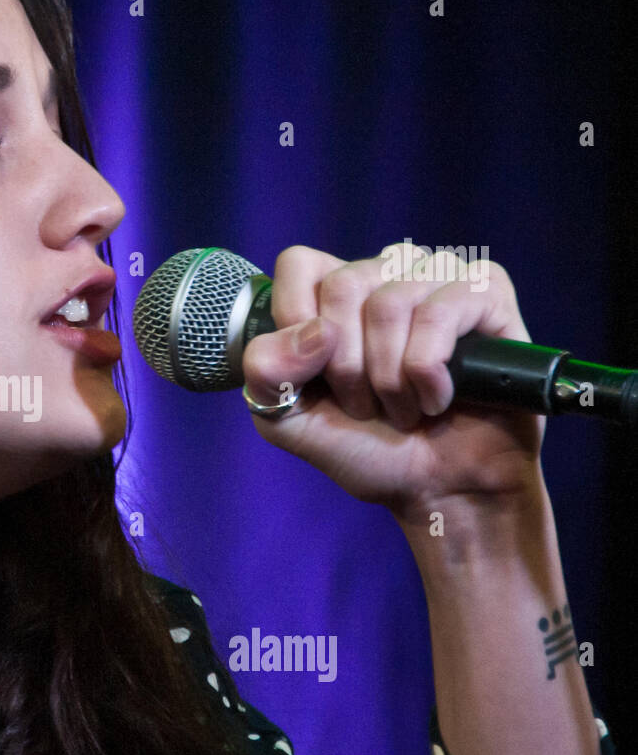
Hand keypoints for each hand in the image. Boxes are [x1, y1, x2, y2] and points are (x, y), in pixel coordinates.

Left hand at [241, 244, 545, 518]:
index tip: (314, 376)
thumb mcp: (288, 420)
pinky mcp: (486, 293)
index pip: (299, 263)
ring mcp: (438, 277)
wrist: (440, 490)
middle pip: (343, 285)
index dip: (296, 320)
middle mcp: (386, 274)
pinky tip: (438, 398)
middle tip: (367, 404)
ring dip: (390, 378)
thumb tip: (314, 330)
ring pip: (390, 303)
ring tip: (405, 408)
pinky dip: (428, 372)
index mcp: (334, 294)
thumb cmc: (368, 449)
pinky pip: (440, 313)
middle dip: (347, 367)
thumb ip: (268, 373)